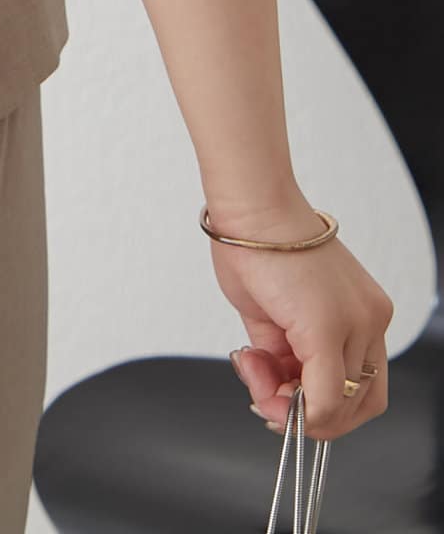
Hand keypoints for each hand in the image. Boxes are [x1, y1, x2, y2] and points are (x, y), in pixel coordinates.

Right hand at [209, 198, 393, 441]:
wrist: (250, 205)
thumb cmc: (255, 243)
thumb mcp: (274, 311)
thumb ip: (283, 350)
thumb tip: (275, 388)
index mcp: (362, 313)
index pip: (358, 384)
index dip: (320, 404)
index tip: (279, 396)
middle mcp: (369, 321)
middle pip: (355, 404)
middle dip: (307, 415)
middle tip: (266, 400)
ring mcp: (355, 326)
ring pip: (338, 407)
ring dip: (286, 406)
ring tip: (251, 372)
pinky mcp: (329, 330)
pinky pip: (320, 397)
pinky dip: (284, 402)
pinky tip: (253, 370)